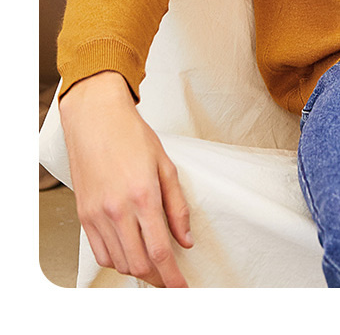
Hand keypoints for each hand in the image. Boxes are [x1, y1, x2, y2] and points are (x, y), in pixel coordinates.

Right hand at [59, 71, 191, 286]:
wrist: (96, 119)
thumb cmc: (132, 135)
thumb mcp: (166, 165)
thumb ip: (177, 206)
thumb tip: (185, 240)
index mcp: (143, 196)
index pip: (160, 250)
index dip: (173, 277)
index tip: (182, 288)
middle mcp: (118, 210)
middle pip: (139, 264)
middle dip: (158, 279)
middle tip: (171, 280)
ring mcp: (97, 215)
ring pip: (119, 263)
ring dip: (138, 270)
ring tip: (154, 266)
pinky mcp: (84, 215)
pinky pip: (100, 253)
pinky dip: (117, 261)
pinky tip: (129, 253)